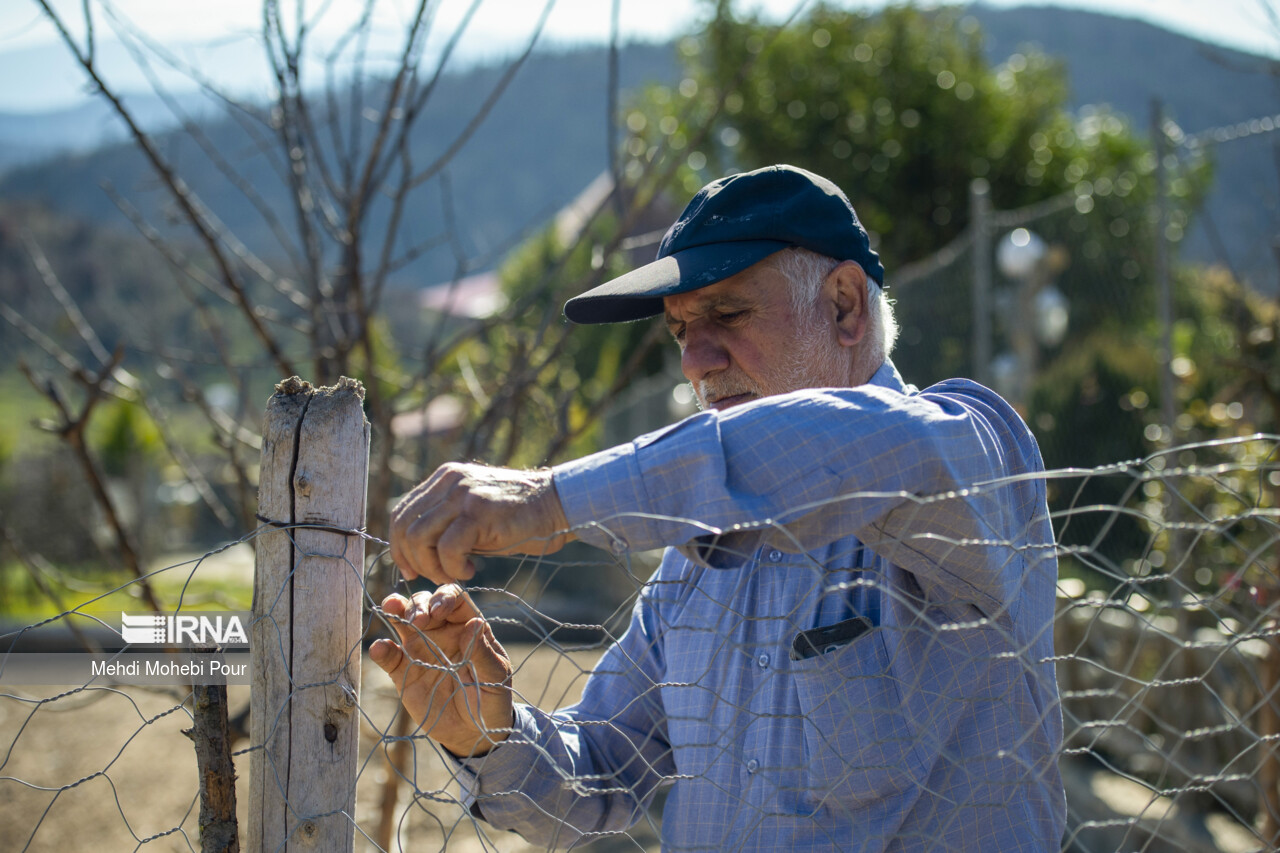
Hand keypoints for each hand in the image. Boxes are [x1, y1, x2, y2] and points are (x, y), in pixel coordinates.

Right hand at [370, 586, 513, 757]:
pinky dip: (382, 649)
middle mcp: (441, 631)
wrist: (473, 731)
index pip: (454, 598)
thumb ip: (483, 651)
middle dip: (418, 604)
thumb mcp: (495, 676)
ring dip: (395, 610)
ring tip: (391, 610)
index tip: (439, 611)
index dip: (444, 597)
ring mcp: (420, 649)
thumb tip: (474, 623)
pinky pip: (389, 656)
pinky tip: (381, 648)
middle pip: (425, 603)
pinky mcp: (404, 672)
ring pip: (403, 620)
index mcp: (467, 626)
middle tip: (417, 620)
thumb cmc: (491, 698)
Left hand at [390, 462, 573, 583]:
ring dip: (433, 567)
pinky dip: (453, 568)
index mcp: (445, 478)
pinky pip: (447, 547)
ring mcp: (463, 494)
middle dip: (412, 560)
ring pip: (419, 537)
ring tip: (455, 575)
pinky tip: (472, 570)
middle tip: (434, 578)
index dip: (398, 546)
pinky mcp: (479, 512)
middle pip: (404, 526)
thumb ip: (447, 522)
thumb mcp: (475, 513)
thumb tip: (418, 552)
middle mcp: (450, 481)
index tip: (410, 569)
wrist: (558, 503)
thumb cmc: (519, 517)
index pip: (402, 512)